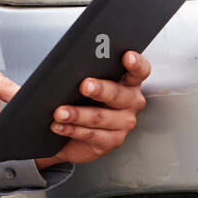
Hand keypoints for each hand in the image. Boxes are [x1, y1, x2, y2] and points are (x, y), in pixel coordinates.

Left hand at [34, 50, 150, 169]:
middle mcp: (130, 102)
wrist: (69, 129)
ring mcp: (123, 124)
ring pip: (102, 118)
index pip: (139, 70)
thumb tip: (67, 57)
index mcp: (127, 81)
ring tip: (59, 111)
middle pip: (119, 94)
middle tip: (83, 85)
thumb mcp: (78, 81)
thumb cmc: (78, 98)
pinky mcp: (111, 142)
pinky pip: (92, 136)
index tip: (125, 55)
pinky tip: (58, 125)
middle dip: (100, 89)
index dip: (135, 63)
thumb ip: (82, 69)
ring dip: (78, 114)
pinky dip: (73, 130)